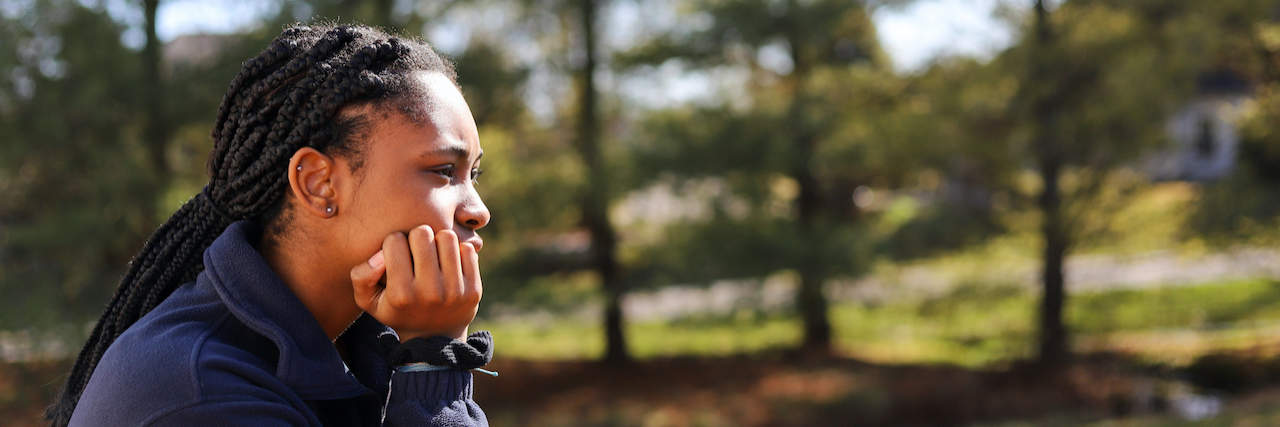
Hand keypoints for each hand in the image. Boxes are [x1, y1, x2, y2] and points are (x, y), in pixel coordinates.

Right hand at [350, 225, 481, 340]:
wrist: (434, 339)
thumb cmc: (397, 311)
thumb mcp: (369, 301)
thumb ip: (361, 276)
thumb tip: (379, 256)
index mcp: (400, 295)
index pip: (395, 241)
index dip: (393, 244)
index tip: (397, 256)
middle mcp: (428, 293)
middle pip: (422, 233)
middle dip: (416, 237)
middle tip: (416, 251)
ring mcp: (454, 291)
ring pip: (447, 237)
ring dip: (438, 241)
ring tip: (433, 255)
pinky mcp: (474, 289)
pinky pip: (468, 250)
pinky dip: (458, 252)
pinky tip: (449, 264)